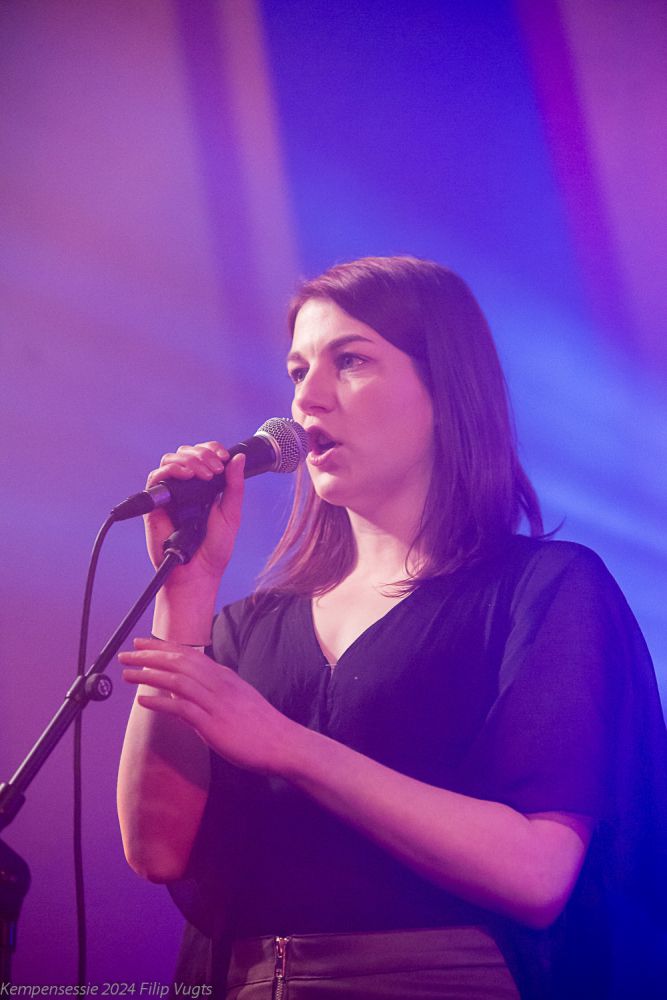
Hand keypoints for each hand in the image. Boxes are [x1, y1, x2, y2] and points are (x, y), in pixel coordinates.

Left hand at [119, 637, 297, 773]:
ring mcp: (216, 702)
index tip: (142, 644)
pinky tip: (142, 700)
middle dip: (150, 656)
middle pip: (179, 662)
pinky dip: (160, 702)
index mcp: (224, 677)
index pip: (189, 654)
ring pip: (177, 680)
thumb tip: (187, 690)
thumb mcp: (237, 699)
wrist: (283, 744)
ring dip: (149, 674)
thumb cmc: (261, 726)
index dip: (163, 648)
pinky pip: (182, 708)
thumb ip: (213, 692)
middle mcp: (219, 684)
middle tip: (126, 654)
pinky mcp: (213, 723)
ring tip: (127, 673)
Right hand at [144, 442, 244, 587]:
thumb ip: (234, 486)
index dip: (211, 450)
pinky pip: (156, 477)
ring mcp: (170, 495)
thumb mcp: (231, 513)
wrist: (197, 572)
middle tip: (215, 468)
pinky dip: (170, 470)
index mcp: (205, 488)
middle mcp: (186, 488)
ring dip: (188, 460)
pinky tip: (185, 475)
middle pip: (186, 453)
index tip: (223, 456)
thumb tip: (239, 459)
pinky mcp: (155, 504)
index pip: (204, 456)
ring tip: (203, 474)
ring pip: (171, 460)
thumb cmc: (214, 549)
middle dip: (202, 454)